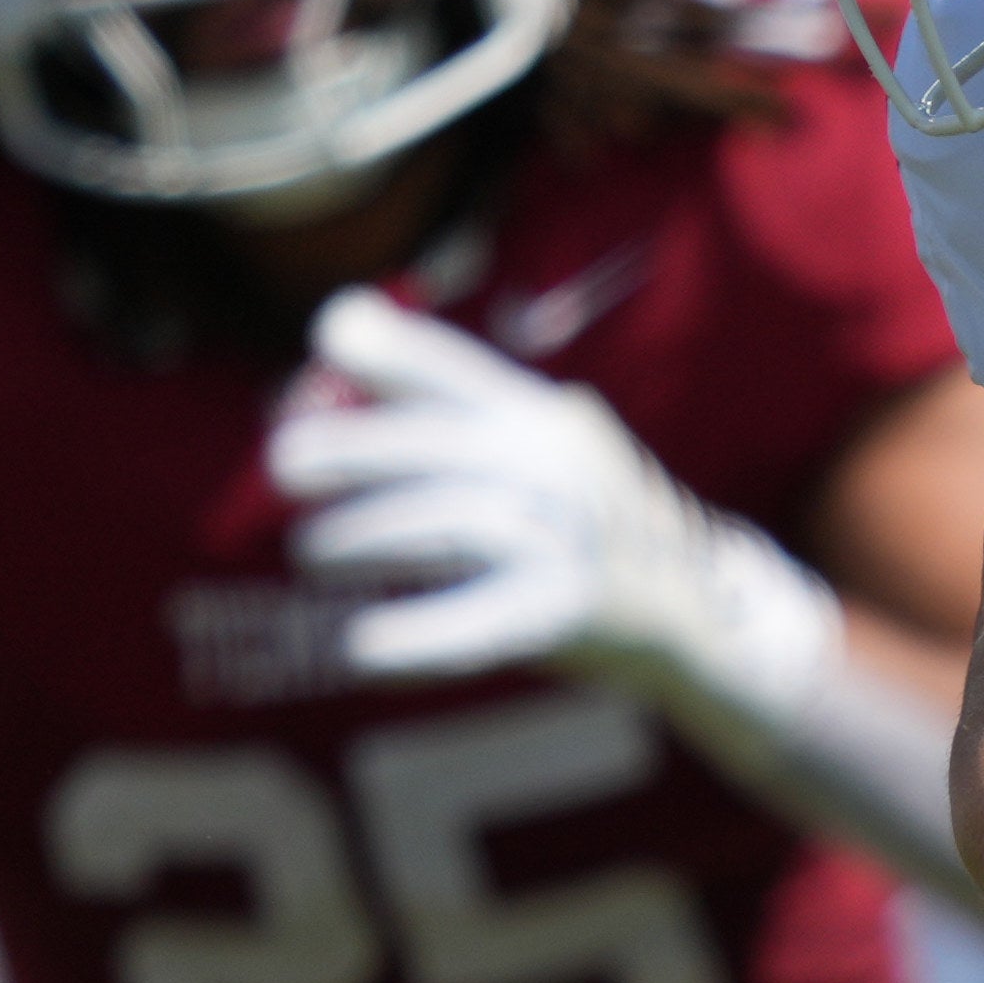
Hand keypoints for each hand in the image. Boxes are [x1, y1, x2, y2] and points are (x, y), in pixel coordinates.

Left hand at [271, 288, 838, 729]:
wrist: (699, 608)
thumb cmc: (581, 525)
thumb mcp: (530, 449)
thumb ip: (441, 415)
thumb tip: (323, 366)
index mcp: (541, 415)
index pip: (457, 367)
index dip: (389, 345)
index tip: (326, 334)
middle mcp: (558, 464)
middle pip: (437, 447)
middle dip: (351, 450)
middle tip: (284, 466)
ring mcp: (568, 537)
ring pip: (442, 526)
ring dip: (360, 539)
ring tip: (312, 553)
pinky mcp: (569, 611)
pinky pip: (475, 625)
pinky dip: (411, 639)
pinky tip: (360, 648)